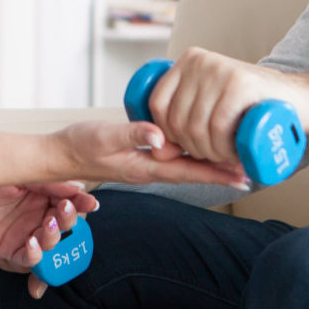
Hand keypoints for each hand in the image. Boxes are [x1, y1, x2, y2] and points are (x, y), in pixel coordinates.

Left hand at [0, 183, 95, 299]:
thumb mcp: (20, 175)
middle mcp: (37, 217)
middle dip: (68, 222)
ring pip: (49, 244)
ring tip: (46, 226)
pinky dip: (34, 255)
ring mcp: (25, 235)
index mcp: (44, 197)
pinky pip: (28, 260)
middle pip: (64, 226)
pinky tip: (32, 244)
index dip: (80, 204)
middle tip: (63, 211)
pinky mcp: (9, 251)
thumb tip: (77, 188)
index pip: (69, 203)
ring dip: (52, 238)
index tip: (90, 203)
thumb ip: (48, 183)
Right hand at [54, 119, 249, 188]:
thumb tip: (161, 136)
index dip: (216, 174)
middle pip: (193, 173)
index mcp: (145, 166)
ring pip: (185, 167)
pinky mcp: (139, 158)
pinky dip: (191, 158)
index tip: (242, 175)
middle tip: (249, 171)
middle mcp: (149, 169)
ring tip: (233, 163)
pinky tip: (199, 151)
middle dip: (221, 173)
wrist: (58, 154)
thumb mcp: (104, 136)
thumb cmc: (79, 144)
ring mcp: (145, 165)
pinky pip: (172, 161)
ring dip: (209, 167)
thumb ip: (132, 133)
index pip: (189, 172)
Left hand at [149, 47, 305, 164]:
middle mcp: (200, 60)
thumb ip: (185, 120)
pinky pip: (217, 127)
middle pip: (176, 119)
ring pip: (196, 127)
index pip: (157, 103)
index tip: (188, 148)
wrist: (303, 98)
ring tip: (226, 157)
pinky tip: (234, 154)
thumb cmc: (255, 107)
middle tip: (215, 156)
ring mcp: (220, 70)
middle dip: (193, 149)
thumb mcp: (214, 105)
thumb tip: (156, 152)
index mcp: (189, 60)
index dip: (167, 134)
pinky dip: (223, 149)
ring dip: (210, 153)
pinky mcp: (240, 85)